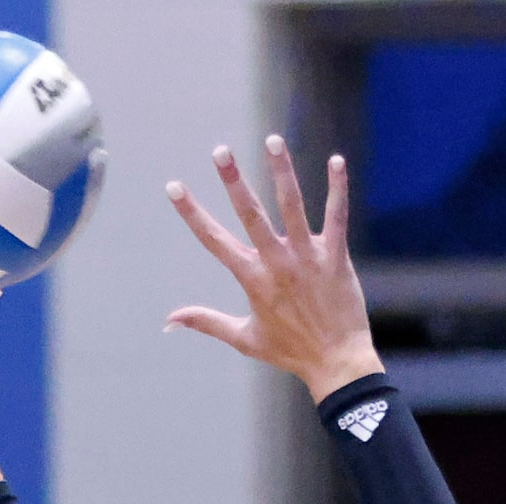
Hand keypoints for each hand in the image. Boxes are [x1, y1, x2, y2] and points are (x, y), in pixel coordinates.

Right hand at [163, 137, 382, 402]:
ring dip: (282, 171)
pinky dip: (337, 188)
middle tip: (219, 150)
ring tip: (272, 140)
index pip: (214, 240)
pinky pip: (336, 215)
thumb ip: (206, 321)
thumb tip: (169, 321)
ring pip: (292, 206)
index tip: (175, 187)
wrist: (335, 362)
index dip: (192, 213)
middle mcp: (276, 264)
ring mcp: (307, 258)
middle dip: (233, 181)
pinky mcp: (336, 256)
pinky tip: (336, 160)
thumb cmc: (289, 350)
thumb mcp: (243, 338)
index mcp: (251, 280)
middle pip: (250, 215)